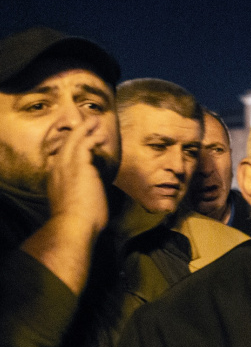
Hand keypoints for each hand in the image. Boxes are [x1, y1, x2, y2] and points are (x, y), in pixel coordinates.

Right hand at [44, 115, 109, 237]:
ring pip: (73, 140)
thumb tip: (93, 194)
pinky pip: (84, 143)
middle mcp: (57, 170)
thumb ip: (82, 194)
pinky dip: (91, 136)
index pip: (61, 158)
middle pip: (65, 145)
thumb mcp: (76, 204)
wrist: (74, 225)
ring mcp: (66, 166)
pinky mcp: (78, 165)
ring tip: (95, 121)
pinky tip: (99, 133)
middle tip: (87, 124)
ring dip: (85, 129)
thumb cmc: (79, 222)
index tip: (81, 144)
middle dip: (77, 133)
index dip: (70, 149)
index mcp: (55, 180)